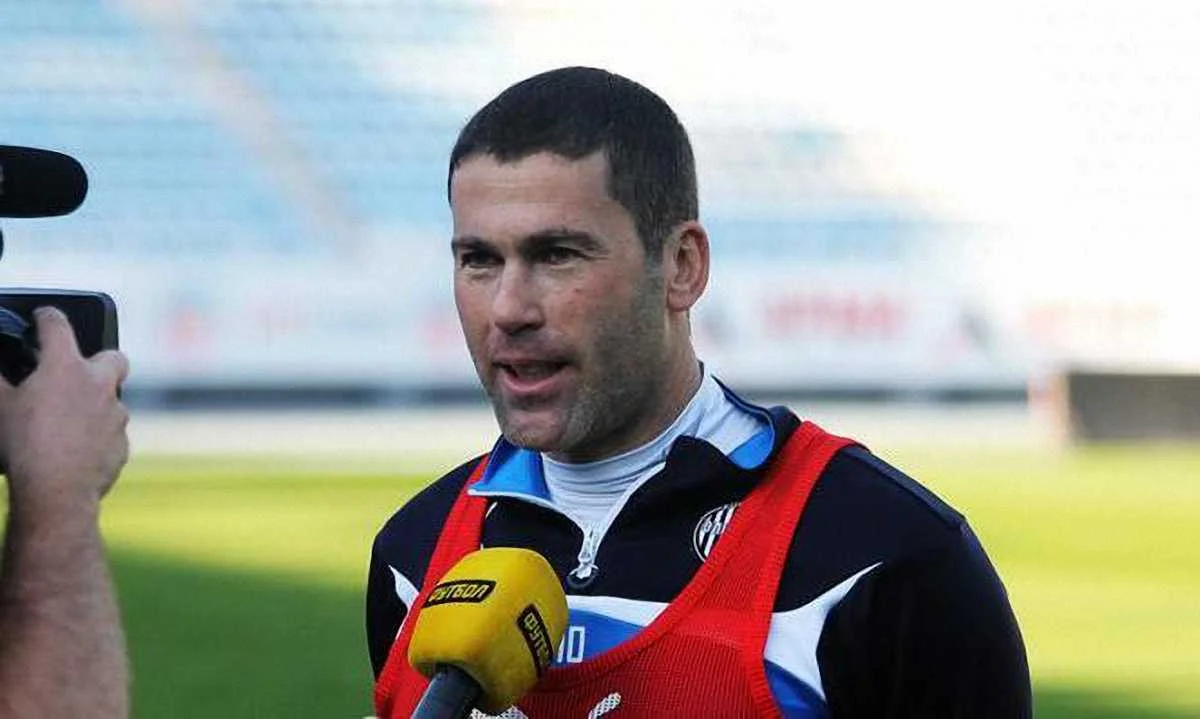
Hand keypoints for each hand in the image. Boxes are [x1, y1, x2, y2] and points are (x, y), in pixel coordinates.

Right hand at [0, 306, 129, 508]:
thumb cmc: (24, 444)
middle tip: (77, 371)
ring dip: (97, 403)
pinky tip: (78, 448)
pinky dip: (99, 436)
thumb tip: (0, 372)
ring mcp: (116, 415)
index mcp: (65, 367)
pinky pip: (113, 434)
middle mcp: (99, 385)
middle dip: (99, 359)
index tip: (44, 317)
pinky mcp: (122, 444)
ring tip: (70, 419)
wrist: (57, 491)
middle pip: (113, 357)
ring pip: (115, 399)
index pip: (58, 326)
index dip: (48, 317)